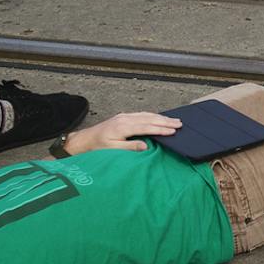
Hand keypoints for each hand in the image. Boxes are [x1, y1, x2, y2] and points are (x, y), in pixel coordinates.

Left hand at [65, 111, 181, 154]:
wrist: (84, 139)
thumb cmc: (97, 146)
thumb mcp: (112, 150)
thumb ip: (129, 147)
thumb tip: (146, 145)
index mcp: (123, 127)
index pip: (147, 127)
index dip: (161, 129)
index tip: (173, 131)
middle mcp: (124, 119)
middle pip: (149, 118)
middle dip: (165, 121)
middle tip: (179, 123)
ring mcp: (124, 116)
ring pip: (146, 115)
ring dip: (160, 117)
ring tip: (173, 120)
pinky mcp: (122, 117)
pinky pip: (141, 114)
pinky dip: (152, 115)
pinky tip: (158, 117)